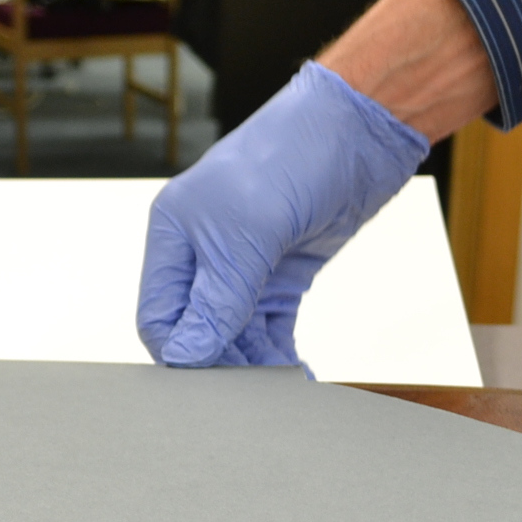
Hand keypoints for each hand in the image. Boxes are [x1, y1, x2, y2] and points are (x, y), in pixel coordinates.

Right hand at [137, 61, 428, 367]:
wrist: (362, 128)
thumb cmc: (296, 154)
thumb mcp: (252, 230)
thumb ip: (220, 297)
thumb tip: (187, 354)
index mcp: (174, 234)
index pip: (159, 315)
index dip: (181, 351)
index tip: (213, 380)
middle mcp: (202, 254)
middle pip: (196, 331)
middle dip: (222, 363)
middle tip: (254, 393)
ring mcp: (244, 267)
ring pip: (234, 337)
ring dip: (256, 366)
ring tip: (283, 389)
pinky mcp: (281, 276)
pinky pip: (269, 329)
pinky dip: (280, 355)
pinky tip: (299, 376)